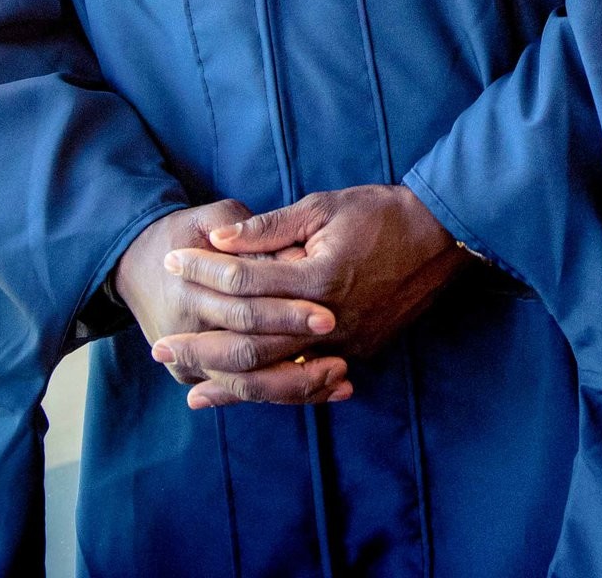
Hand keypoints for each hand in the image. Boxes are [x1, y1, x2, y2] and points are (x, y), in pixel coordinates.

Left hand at [158, 184, 472, 407]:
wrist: (442, 236)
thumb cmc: (381, 214)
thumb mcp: (323, 207)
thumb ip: (269, 227)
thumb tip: (218, 238)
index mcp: (317, 278)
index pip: (245, 280)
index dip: (204, 269)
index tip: (171, 261)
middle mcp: (330, 320)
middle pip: (251, 344)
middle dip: (201, 348)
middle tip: (159, 347)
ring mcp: (346, 343)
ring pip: (278, 375)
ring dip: (230, 384)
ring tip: (190, 391)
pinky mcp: (359, 353)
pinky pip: (306, 380)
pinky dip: (273, 390)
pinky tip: (246, 395)